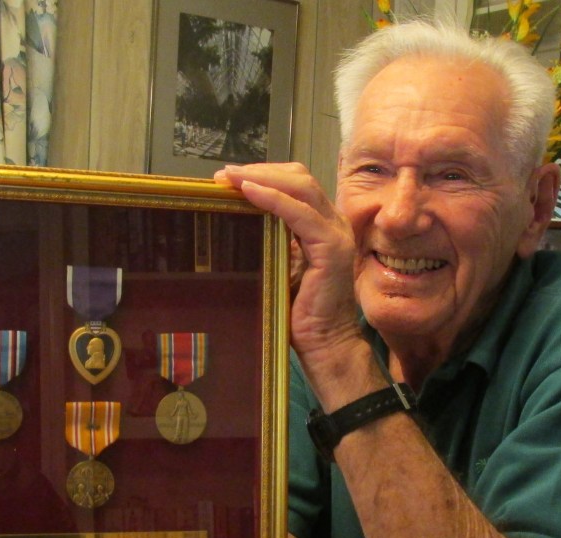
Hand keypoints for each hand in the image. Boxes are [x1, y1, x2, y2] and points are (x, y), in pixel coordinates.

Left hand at [213, 163, 362, 364]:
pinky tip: (249, 193)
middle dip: (259, 170)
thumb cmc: (299, 313)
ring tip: (231, 178)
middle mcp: (333, 223)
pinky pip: (300, 213)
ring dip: (262, 178)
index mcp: (322, 224)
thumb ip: (271, 240)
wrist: (324, 343)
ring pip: (301, 187)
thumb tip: (239, 220)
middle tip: (224, 175)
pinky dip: (273, 199)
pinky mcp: (332, 249)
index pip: (295, 184)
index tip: (229, 178)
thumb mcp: (280, 266)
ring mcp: (336, 233)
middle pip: (298, 177)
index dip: (263, 174)